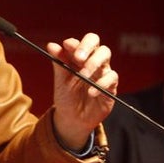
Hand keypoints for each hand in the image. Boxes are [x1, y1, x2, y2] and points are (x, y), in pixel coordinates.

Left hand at [47, 34, 116, 149]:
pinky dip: (101, 83)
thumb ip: (58, 63)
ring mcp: (102, 72)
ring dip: (93, 63)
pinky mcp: (111, 86)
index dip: (75, 43)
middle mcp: (92, 61)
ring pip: (105, 55)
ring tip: (83, 76)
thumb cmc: (66, 97)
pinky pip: (112, 77)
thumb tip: (51, 45)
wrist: (73, 120)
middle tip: (78, 58)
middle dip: (87, 47)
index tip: (67, 46)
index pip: (81, 42)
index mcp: (79, 57)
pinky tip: (91, 92)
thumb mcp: (60, 81)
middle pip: (96, 43)